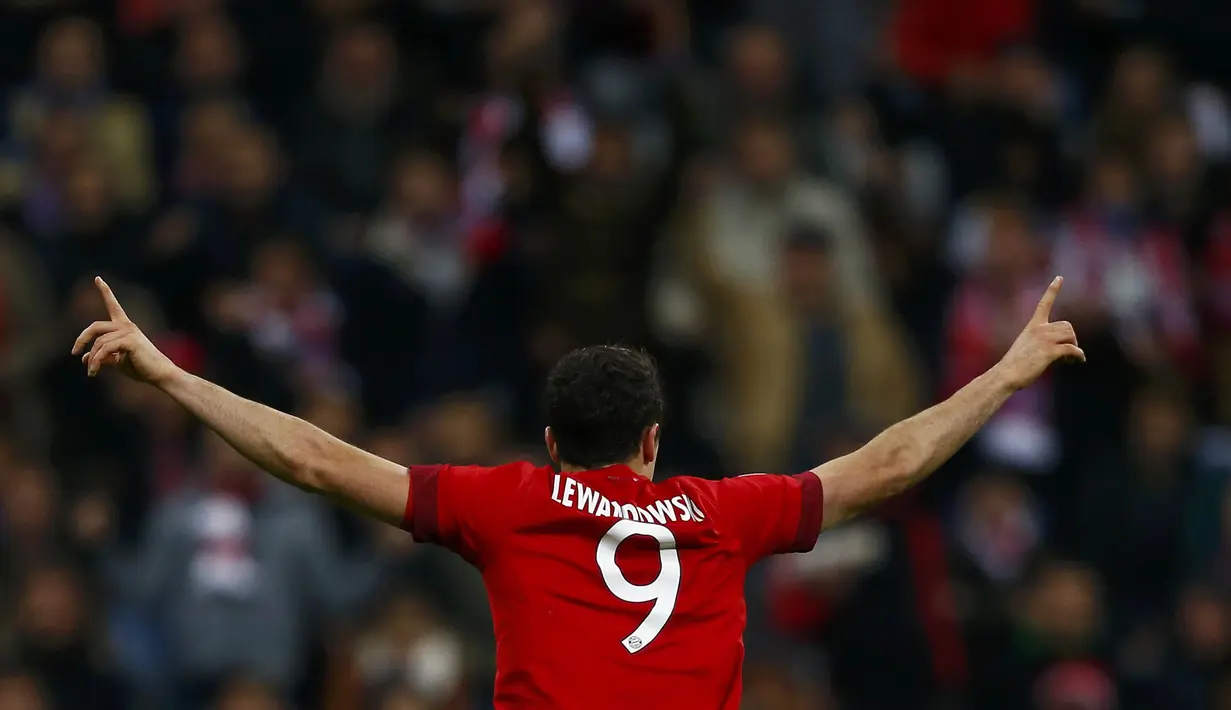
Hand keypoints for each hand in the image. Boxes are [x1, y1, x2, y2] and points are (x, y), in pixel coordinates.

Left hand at [71, 277, 178, 384]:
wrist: (158, 374)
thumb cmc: (140, 367)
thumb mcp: (117, 361)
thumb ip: (102, 356)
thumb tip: (84, 358)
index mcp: (124, 327)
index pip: (113, 305)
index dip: (105, 291)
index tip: (98, 278)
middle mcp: (126, 326)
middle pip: (95, 326)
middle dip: (82, 339)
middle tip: (74, 352)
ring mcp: (129, 332)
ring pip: (99, 343)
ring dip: (92, 359)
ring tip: (91, 372)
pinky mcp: (130, 341)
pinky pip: (105, 349)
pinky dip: (97, 360)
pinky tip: (94, 371)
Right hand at [995, 276, 1085, 390]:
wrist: (1006, 374)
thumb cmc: (1014, 365)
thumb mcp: (1026, 347)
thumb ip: (1040, 343)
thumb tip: (1058, 349)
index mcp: (1032, 326)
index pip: (1044, 304)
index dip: (1052, 290)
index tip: (1059, 278)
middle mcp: (1039, 329)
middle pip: (1067, 325)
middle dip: (1071, 338)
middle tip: (1068, 352)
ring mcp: (1045, 340)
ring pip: (1071, 335)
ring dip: (1074, 346)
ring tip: (1069, 358)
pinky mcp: (1050, 351)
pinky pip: (1072, 349)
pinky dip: (1078, 355)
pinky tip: (1078, 361)